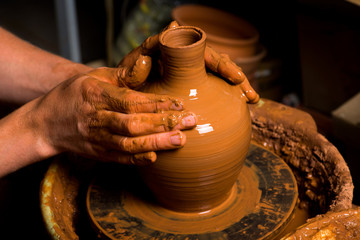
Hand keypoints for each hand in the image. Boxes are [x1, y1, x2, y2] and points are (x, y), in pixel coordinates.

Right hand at [32, 67, 196, 165]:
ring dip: (156, 143)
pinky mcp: (98, 154)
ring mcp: (96, 139)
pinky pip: (120, 159)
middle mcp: (96, 118)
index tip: (179, 103)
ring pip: (129, 144)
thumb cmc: (74, 94)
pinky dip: (138, 160)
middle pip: (133, 124)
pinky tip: (157, 158)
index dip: (157, 103)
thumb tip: (148, 62)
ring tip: (181, 140)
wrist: (46, 123)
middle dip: (163, 124)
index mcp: (96, 95)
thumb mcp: (94, 77)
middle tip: (190, 122)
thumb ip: (123, 75)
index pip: (131, 100)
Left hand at [117, 21, 258, 102]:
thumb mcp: (124, 77)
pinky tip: (240, 105)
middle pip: (215, 60)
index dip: (219, 64)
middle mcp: (182, 57)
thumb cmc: (121, 81)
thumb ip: (132, 70)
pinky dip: (226, 95)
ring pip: (217, 73)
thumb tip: (146, 59)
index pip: (199, 52)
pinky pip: (212, 86)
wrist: (121, 91)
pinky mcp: (192, 83)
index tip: (235, 77)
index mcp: (168, 49)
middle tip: (249, 93)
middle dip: (235, 75)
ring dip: (236, 85)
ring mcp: (189, 70)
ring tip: (252, 99)